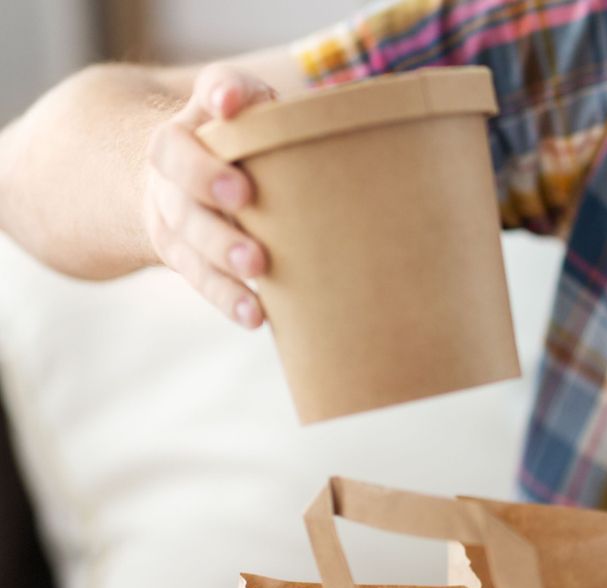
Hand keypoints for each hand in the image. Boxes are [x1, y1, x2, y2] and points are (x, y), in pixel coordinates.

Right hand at [141, 64, 276, 327]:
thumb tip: (272, 108)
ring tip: (255, 265)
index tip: (228, 102)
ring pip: (187, 229)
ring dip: (220, 248)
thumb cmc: (240, 145)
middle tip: (243, 194)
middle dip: (206, 179)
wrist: (177, 182)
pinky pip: (200, 277)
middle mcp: (174, 165)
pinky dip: (227, 297)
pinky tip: (255, 316)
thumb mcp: (251, 114)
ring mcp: (174, 212)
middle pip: (179, 169)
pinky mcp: (183, 255)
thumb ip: (261, 104)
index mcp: (196, 120)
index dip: (218, 95)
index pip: (205, 93)